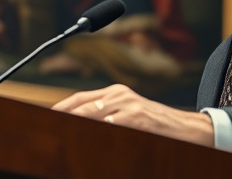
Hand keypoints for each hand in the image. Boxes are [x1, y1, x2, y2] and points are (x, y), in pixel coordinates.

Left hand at [51, 84, 213, 145]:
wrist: (189, 129)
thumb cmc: (157, 125)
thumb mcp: (130, 114)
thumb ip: (107, 114)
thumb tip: (79, 122)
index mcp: (115, 92)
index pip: (79, 99)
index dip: (59, 108)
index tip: (42, 118)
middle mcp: (119, 94)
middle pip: (80, 106)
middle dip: (61, 116)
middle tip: (42, 127)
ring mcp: (129, 106)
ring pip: (91, 114)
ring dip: (73, 124)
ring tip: (56, 134)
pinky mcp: (138, 118)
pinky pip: (110, 126)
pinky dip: (96, 132)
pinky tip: (82, 140)